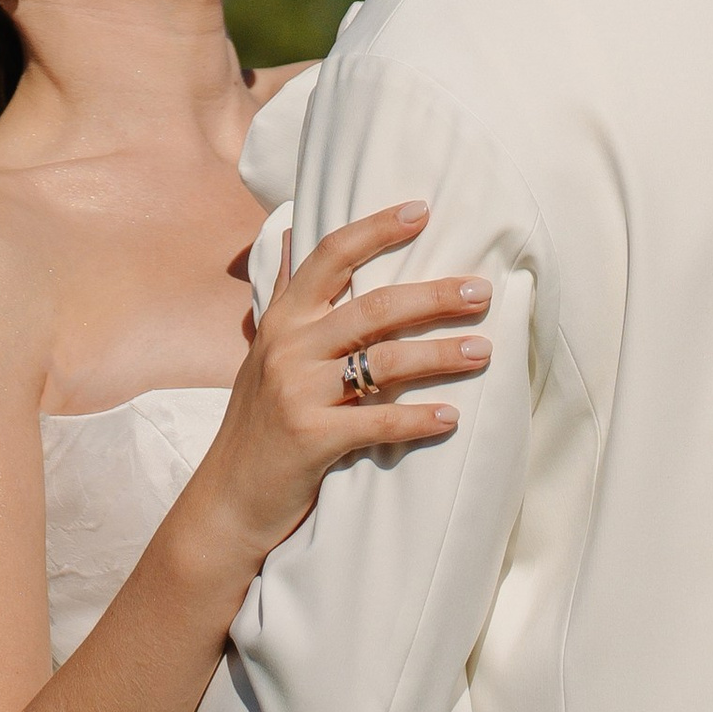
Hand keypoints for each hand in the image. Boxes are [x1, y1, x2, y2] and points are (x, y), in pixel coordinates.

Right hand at [183, 204, 492, 576]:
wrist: (227, 501)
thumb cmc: (257, 424)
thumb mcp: (262, 352)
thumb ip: (285, 296)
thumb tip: (293, 233)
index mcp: (281, 321)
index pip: (330, 257)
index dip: (376, 229)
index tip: (421, 210)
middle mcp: (287, 347)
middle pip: (373, 306)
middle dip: (433, 295)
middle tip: (481, 290)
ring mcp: (296, 392)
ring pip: (384, 361)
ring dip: (440, 354)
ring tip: (484, 350)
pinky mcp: (310, 438)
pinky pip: (377, 422)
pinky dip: (418, 419)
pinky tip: (452, 417)